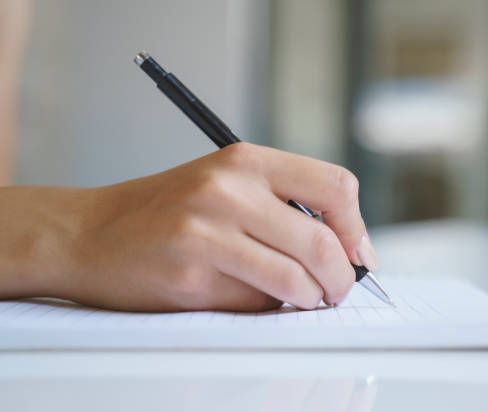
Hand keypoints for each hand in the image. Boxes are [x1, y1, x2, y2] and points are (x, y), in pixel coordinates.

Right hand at [0, 143, 377, 311]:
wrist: (91, 232)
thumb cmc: (166, 212)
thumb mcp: (224, 185)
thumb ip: (280, 207)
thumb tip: (342, 251)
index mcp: (244, 160)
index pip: (334, 185)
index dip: (356, 227)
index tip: (358, 255)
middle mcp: (228, 189)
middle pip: (321, 240)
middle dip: (343, 277)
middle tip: (341, 290)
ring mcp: (207, 231)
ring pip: (295, 278)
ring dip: (312, 298)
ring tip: (308, 300)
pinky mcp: (190, 274)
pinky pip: (256, 302)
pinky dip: (269, 308)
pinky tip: (257, 299)